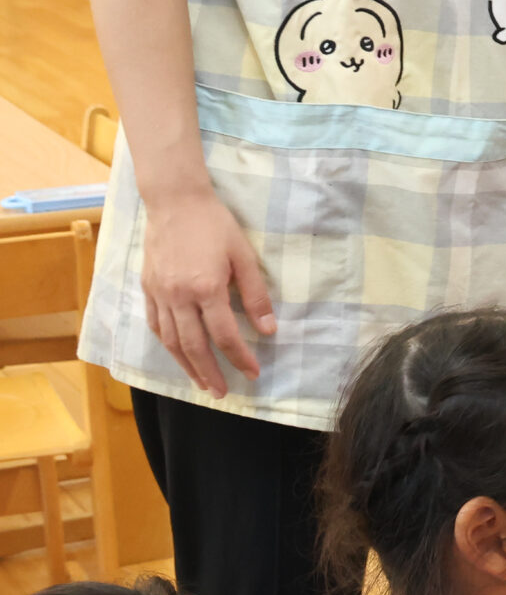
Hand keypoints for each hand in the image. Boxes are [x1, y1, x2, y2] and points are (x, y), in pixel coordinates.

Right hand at [139, 188, 274, 395]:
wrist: (174, 201)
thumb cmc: (215, 225)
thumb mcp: (244, 257)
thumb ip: (256, 296)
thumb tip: (269, 330)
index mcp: (205, 288)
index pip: (225, 335)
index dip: (240, 357)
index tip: (253, 373)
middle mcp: (178, 296)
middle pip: (194, 346)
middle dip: (210, 372)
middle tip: (222, 393)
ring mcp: (159, 293)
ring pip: (170, 340)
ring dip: (186, 365)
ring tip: (200, 383)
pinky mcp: (147, 287)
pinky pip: (154, 324)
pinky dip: (166, 344)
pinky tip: (177, 354)